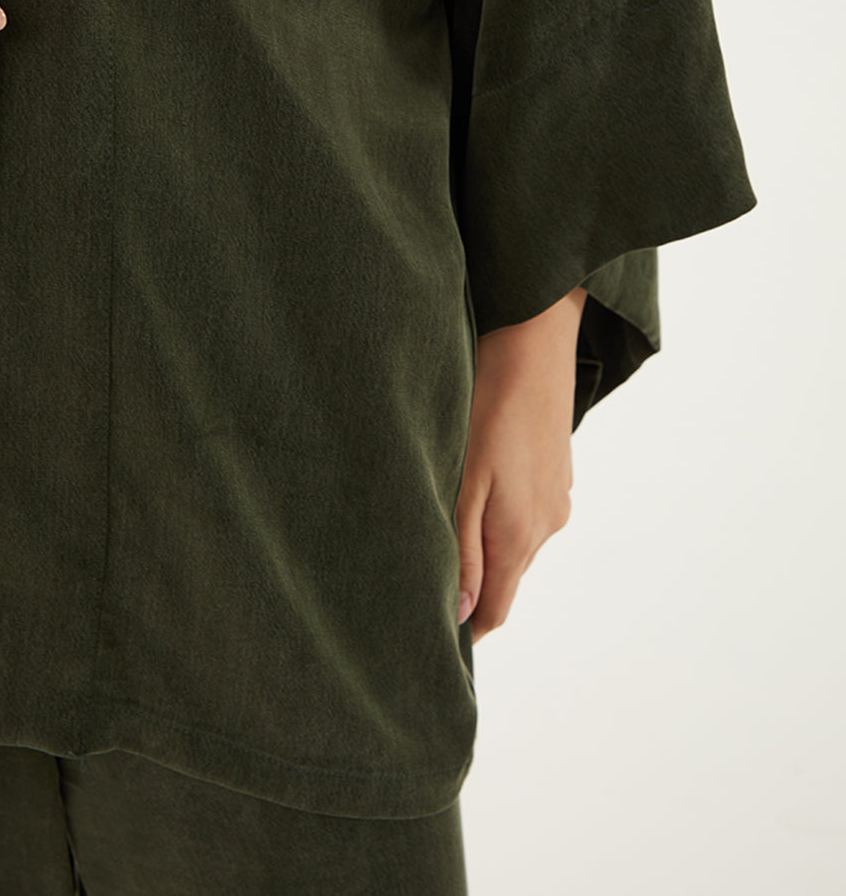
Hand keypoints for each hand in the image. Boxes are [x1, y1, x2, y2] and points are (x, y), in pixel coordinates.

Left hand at [454, 284, 586, 643]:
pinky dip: (498, 513)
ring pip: (513, 543)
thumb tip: (463, 614)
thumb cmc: (488, 404)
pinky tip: (474, 483)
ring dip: (482, 545)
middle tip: (416, 576)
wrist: (534, 339)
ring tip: (438, 524)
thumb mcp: (464, 480)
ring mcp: (556, 496)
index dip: (464, 629)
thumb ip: (464, 550)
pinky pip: (525, 511)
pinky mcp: (556, 470)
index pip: (494, 610)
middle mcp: (547, 525)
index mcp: (520, 535)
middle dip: (468, 587)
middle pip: (504, 579)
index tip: (428, 632)